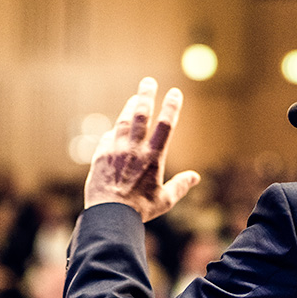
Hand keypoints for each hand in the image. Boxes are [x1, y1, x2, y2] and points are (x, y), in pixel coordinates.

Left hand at [84, 77, 200, 221]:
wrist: (109, 215)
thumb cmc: (139, 210)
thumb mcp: (164, 200)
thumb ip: (180, 186)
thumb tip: (195, 177)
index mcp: (153, 157)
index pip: (166, 125)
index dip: (172, 106)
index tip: (175, 92)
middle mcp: (134, 149)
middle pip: (141, 114)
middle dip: (146, 95)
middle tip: (148, 81)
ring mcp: (116, 150)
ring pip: (123, 122)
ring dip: (130, 108)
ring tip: (134, 99)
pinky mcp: (100, 155)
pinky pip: (108, 138)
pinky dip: (114, 132)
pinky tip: (116, 130)